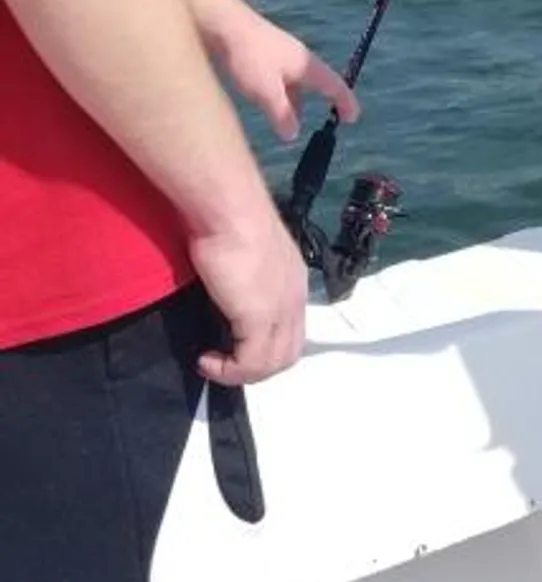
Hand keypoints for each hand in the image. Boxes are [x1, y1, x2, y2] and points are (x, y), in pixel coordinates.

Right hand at [190, 201, 311, 384]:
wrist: (229, 208)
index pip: (292, 328)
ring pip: (273, 363)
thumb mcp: (243, 255)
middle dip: (256, 367)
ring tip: (213, 364)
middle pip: (288, 352)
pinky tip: (206, 360)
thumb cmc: (230, 220)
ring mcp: (281, 308)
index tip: (235, 347)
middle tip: (225, 364)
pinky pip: (250, 363)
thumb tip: (226, 295)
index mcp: (294, 279)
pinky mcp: (260, 317)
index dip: (267, 346)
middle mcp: (295, 296)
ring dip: (241, 373)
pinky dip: (228, 371)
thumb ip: (243, 280)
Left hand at [212, 4, 359, 143]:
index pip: (335, 85)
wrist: (223, 24)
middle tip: (322, 122)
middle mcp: (298, 57)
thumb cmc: (249, 56)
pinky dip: (281, 93)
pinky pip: (281, 78)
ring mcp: (281, 53)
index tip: (352, 118)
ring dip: (297, 101)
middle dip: (320, 103)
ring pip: (296, 82)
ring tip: (289, 121)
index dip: (345, 102)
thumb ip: (282, 114)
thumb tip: (292, 135)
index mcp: (307, 65)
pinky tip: (266, 100)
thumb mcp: (267, 91)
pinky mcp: (263, 52)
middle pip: (317, 83)